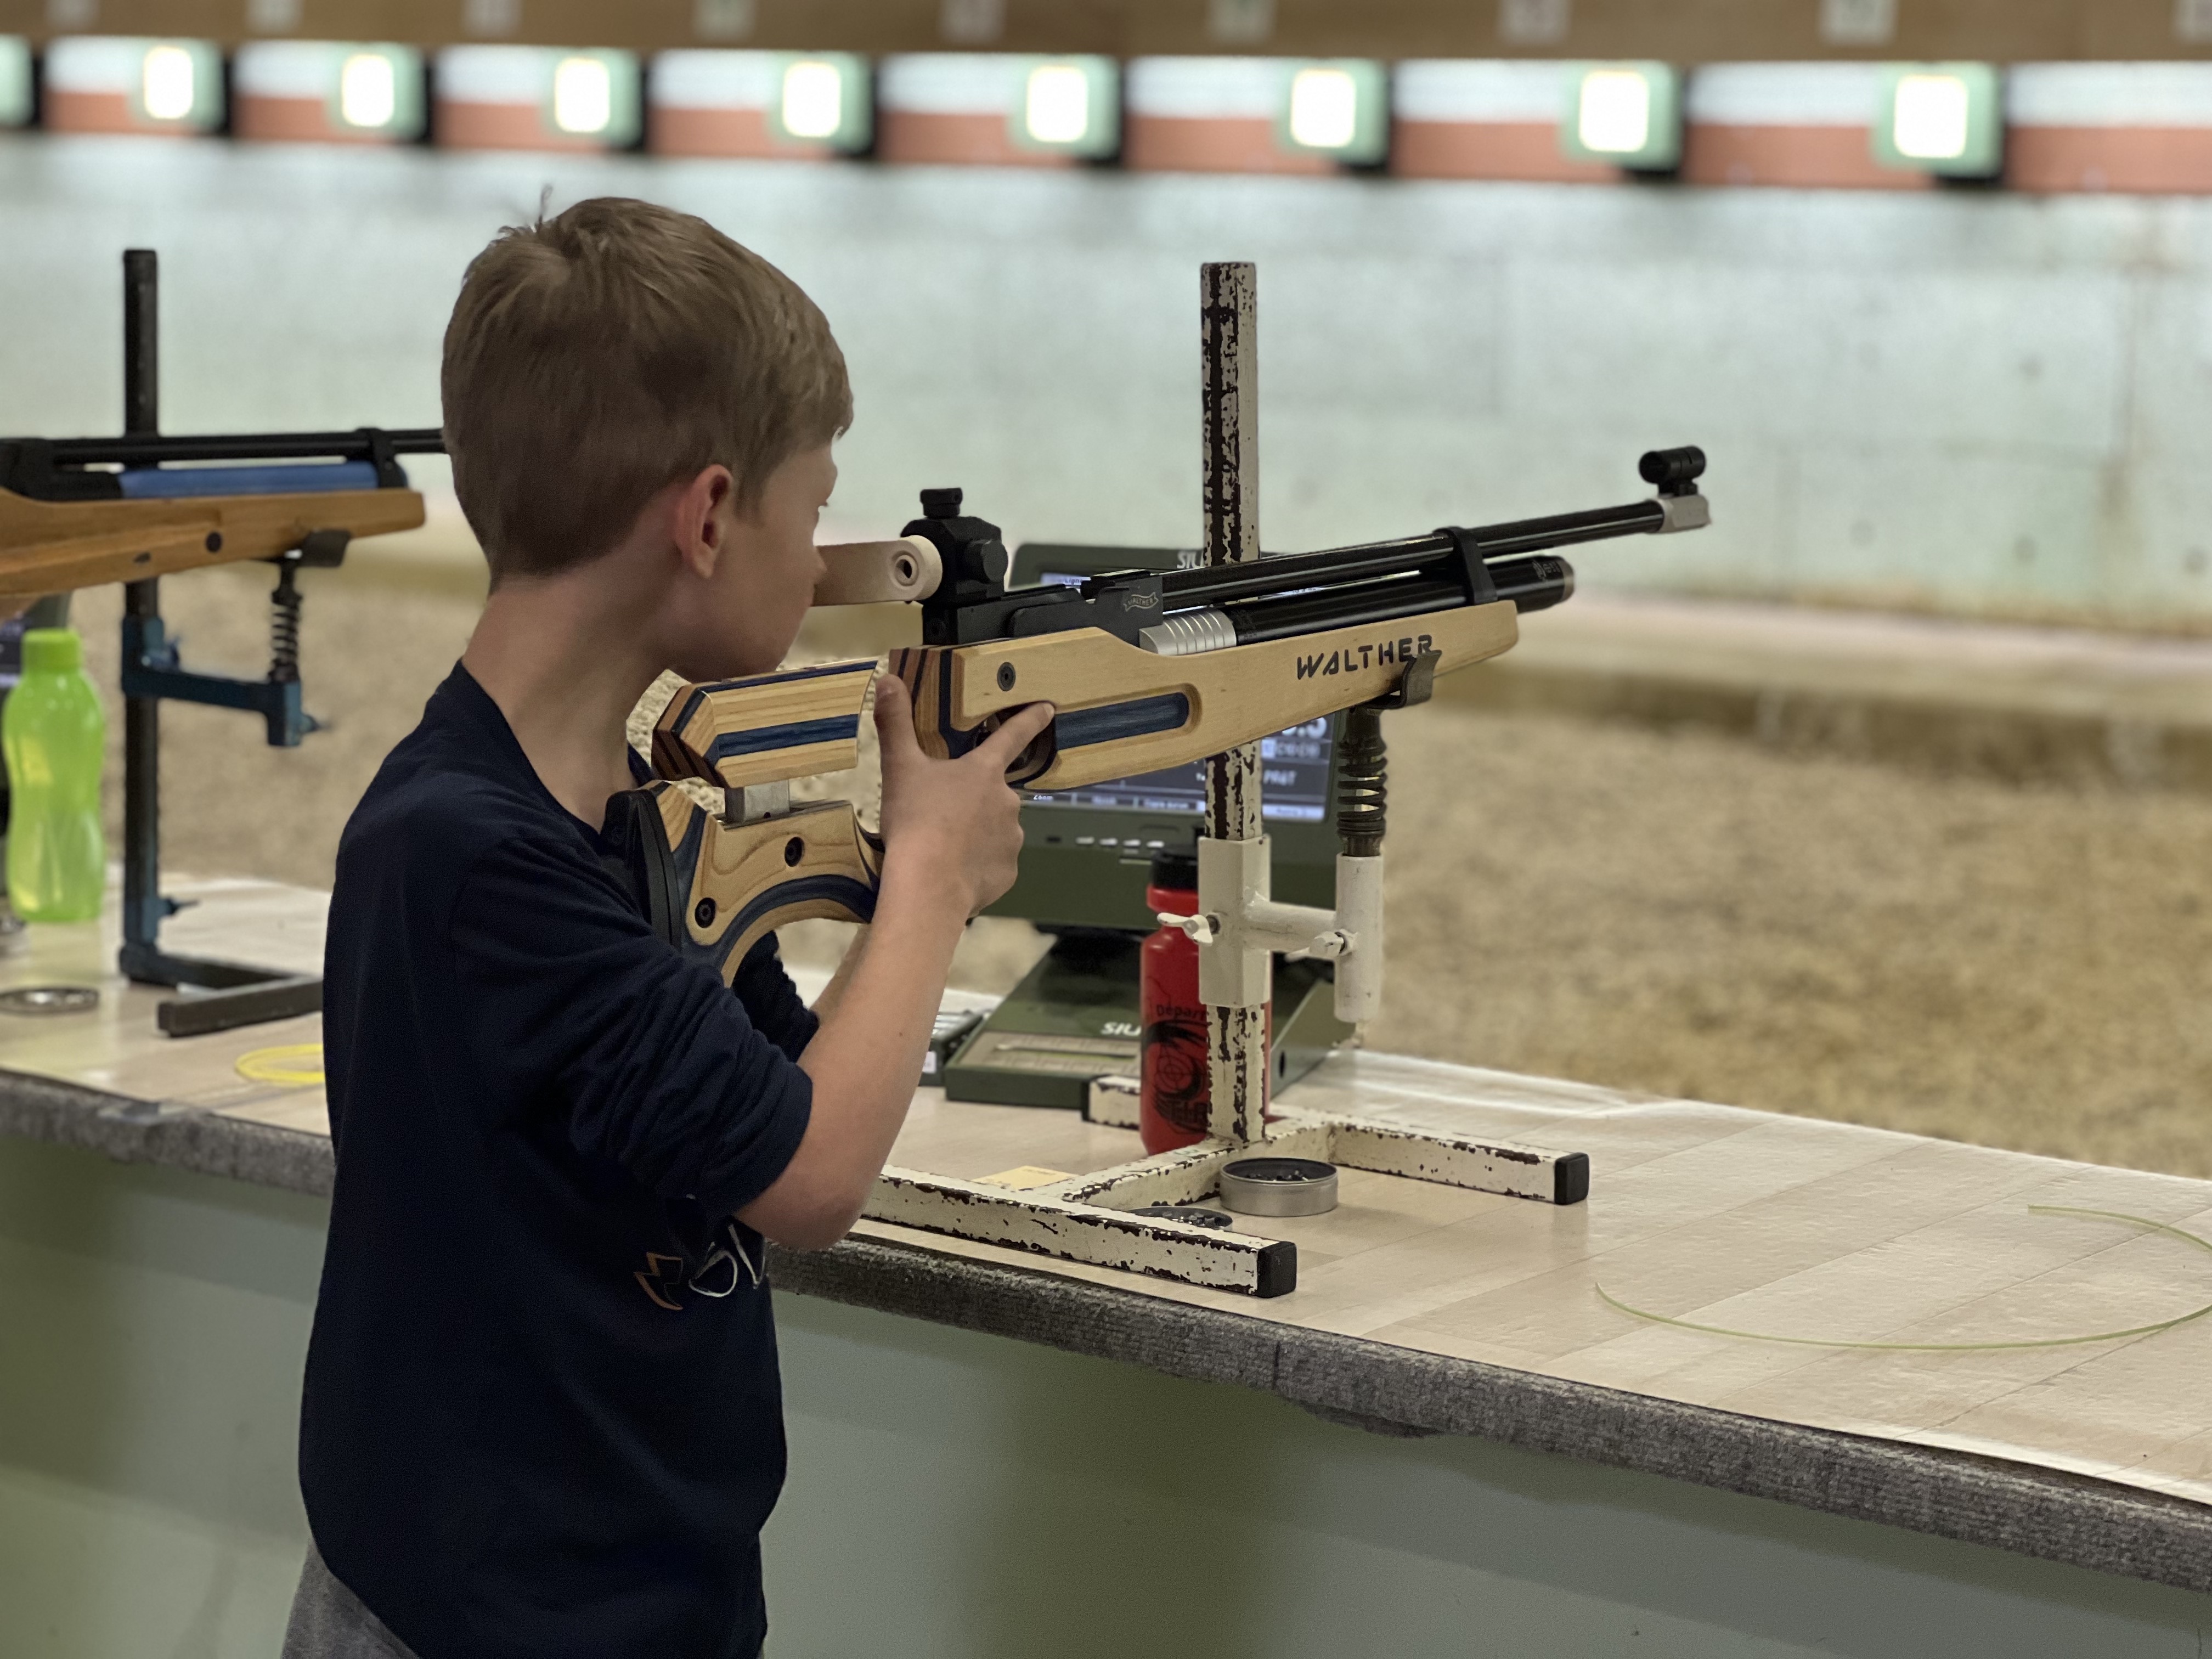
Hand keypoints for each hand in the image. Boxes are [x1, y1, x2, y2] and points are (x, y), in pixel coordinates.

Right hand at [873, 673, 1054, 918]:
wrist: (929, 886)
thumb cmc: (916, 821)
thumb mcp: (899, 768)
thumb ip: (895, 723)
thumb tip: (887, 679)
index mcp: (984, 772)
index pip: (1012, 736)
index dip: (1030, 719)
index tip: (1049, 708)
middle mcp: (1008, 801)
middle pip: (993, 793)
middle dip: (973, 801)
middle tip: (941, 815)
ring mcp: (1012, 838)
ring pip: (995, 830)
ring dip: (976, 834)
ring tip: (943, 847)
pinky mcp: (1009, 872)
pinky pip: (994, 863)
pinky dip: (978, 865)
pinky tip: (955, 871)